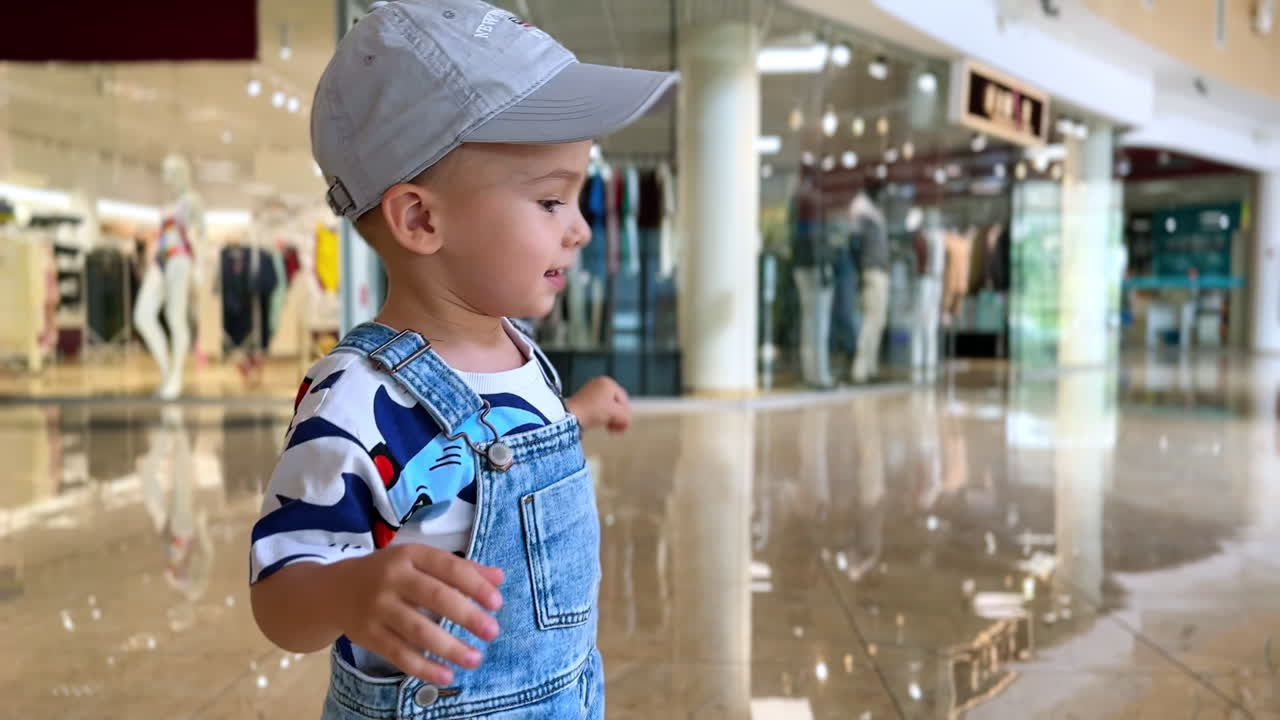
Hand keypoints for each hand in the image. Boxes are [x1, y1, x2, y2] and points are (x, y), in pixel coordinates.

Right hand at [328, 545, 504, 685]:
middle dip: (467, 616)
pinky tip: (446, 676)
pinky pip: (398, 654)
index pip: (449, 567)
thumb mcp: (420, 561)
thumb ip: (460, 569)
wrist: (333, 591)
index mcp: (410, 555)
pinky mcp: (367, 635)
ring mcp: (378, 607)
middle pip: (434, 597)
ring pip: (417, 630)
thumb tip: (499, 578)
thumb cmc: (389, 574)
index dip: (475, 585)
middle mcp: (392, 578)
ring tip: (475, 659)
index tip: (497, 603)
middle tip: (492, 633)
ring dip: (449, 647)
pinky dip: (423, 667)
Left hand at [567, 376, 630, 432]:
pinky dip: (600, 416)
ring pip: (606, 406)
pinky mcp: (582, 399)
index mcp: (608, 383)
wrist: (570, 416)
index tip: (622, 428)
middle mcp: (599, 383)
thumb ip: (626, 417)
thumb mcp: (615, 414)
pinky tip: (598, 423)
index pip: (624, 400)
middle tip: (616, 429)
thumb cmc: (593, 411)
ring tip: (608, 428)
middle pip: (615, 402)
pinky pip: (597, 407)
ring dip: (610, 418)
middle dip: (617, 417)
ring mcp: (590, 390)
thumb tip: (626, 421)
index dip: (625, 415)